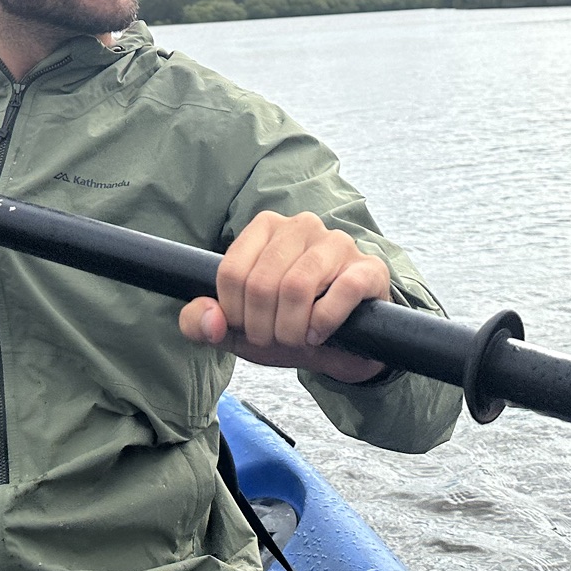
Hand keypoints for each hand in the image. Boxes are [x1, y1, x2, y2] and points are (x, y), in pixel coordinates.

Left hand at [178, 210, 389, 383]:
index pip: (231, 272)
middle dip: (263, 327)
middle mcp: (301, 226)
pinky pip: (342, 291)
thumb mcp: (236, 329)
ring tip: (297, 339)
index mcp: (265, 228)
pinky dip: (324, 322)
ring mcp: (338, 243)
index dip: (234, 314)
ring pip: (297, 286)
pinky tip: (320, 334)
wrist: (343, 344)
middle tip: (275, 339)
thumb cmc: (286, 325)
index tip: (247, 328)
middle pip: (261, 283)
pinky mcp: (369, 268)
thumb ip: (201, 323)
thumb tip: (210, 322)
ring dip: (291, 329)